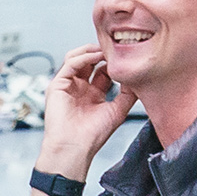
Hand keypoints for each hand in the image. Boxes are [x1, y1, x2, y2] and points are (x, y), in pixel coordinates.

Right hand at [36, 46, 136, 175]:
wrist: (74, 148)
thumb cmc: (92, 136)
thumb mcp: (117, 111)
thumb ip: (127, 95)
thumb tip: (138, 79)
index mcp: (93, 95)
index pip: (103, 70)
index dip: (113, 62)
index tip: (126, 56)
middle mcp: (80, 88)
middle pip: (90, 61)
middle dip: (103, 52)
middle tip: (117, 47)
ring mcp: (68, 85)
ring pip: (78, 58)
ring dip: (92, 51)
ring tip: (107, 49)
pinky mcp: (57, 84)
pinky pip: (70, 63)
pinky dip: (84, 56)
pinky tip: (97, 56)